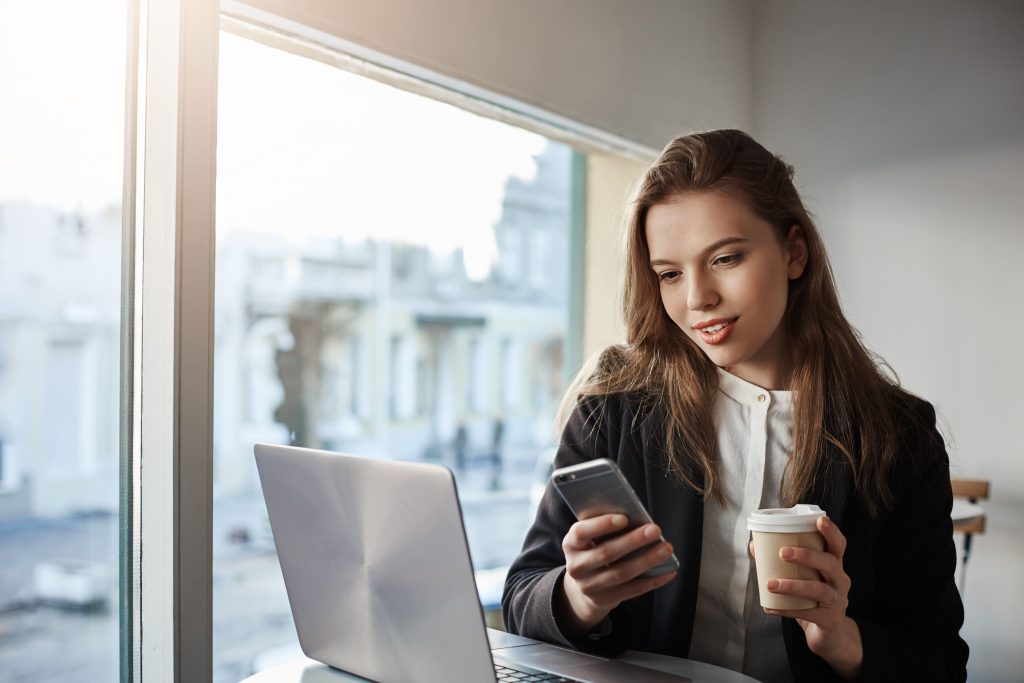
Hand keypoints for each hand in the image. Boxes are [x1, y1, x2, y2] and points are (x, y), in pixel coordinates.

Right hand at [556, 513, 675, 634]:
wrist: (583, 586)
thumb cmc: (594, 550)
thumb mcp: (590, 538)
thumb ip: (605, 528)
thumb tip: (637, 519)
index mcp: (570, 544)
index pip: (581, 532)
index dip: (602, 525)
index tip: (625, 518)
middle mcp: (576, 566)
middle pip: (606, 553)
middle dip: (633, 541)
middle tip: (655, 530)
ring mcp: (589, 586)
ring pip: (621, 573)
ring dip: (647, 560)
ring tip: (666, 549)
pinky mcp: (604, 600)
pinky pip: (632, 590)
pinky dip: (652, 581)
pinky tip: (668, 571)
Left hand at [752, 516, 862, 680]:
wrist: (828, 631)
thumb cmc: (812, 596)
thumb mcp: (803, 576)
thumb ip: (783, 561)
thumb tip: (755, 545)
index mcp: (834, 564)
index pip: (838, 545)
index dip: (831, 532)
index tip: (820, 520)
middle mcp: (841, 579)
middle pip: (830, 563)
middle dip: (807, 555)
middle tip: (783, 552)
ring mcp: (839, 600)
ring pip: (818, 589)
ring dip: (792, 585)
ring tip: (770, 584)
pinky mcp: (831, 618)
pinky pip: (808, 613)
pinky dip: (786, 610)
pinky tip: (769, 607)